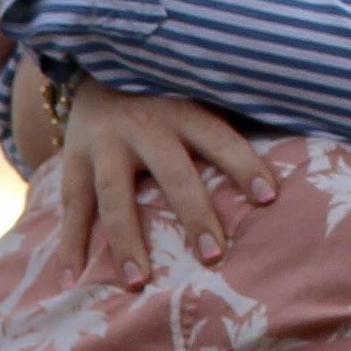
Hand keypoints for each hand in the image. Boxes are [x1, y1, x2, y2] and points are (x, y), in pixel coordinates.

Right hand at [49, 85, 280, 284]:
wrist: (93, 67)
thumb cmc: (161, 95)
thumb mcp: (192, 94)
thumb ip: (224, 124)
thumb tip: (280, 162)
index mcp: (181, 109)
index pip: (219, 138)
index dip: (243, 165)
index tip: (268, 197)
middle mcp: (142, 126)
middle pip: (171, 173)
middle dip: (193, 214)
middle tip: (212, 256)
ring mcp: (103, 145)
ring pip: (114, 197)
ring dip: (125, 242)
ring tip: (137, 283)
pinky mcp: (73, 161)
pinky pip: (72, 208)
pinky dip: (70, 246)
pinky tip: (72, 280)